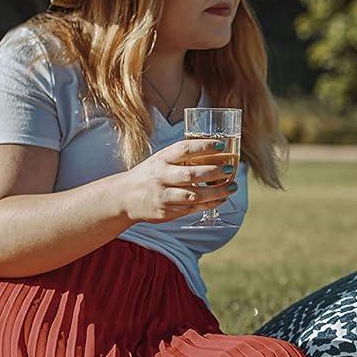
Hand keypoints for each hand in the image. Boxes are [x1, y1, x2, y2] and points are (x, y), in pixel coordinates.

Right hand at [119, 138, 237, 223]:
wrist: (124, 197)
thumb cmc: (150, 175)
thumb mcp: (161, 160)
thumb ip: (182, 157)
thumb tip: (217, 152)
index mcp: (161, 159)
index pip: (184, 149)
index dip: (205, 146)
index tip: (223, 145)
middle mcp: (161, 176)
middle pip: (191, 174)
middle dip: (214, 172)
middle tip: (230, 170)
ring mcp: (163, 195)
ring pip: (194, 195)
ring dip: (216, 192)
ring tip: (232, 187)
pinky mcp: (166, 212)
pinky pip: (192, 208)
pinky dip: (209, 204)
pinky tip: (221, 199)